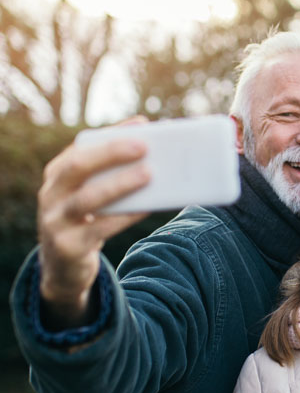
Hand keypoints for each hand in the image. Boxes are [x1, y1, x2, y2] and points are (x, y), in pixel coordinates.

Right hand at [38, 118, 151, 327]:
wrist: (63, 268)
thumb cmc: (86, 222)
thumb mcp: (91, 197)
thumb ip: (111, 178)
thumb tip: (155, 159)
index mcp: (57, 175)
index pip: (82, 147)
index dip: (112, 134)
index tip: (142, 124)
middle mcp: (51, 194)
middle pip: (78, 167)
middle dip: (111, 153)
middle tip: (145, 146)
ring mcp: (56, 221)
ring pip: (88, 199)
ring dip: (120, 184)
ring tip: (149, 174)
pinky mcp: (69, 247)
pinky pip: (101, 228)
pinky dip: (126, 215)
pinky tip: (148, 207)